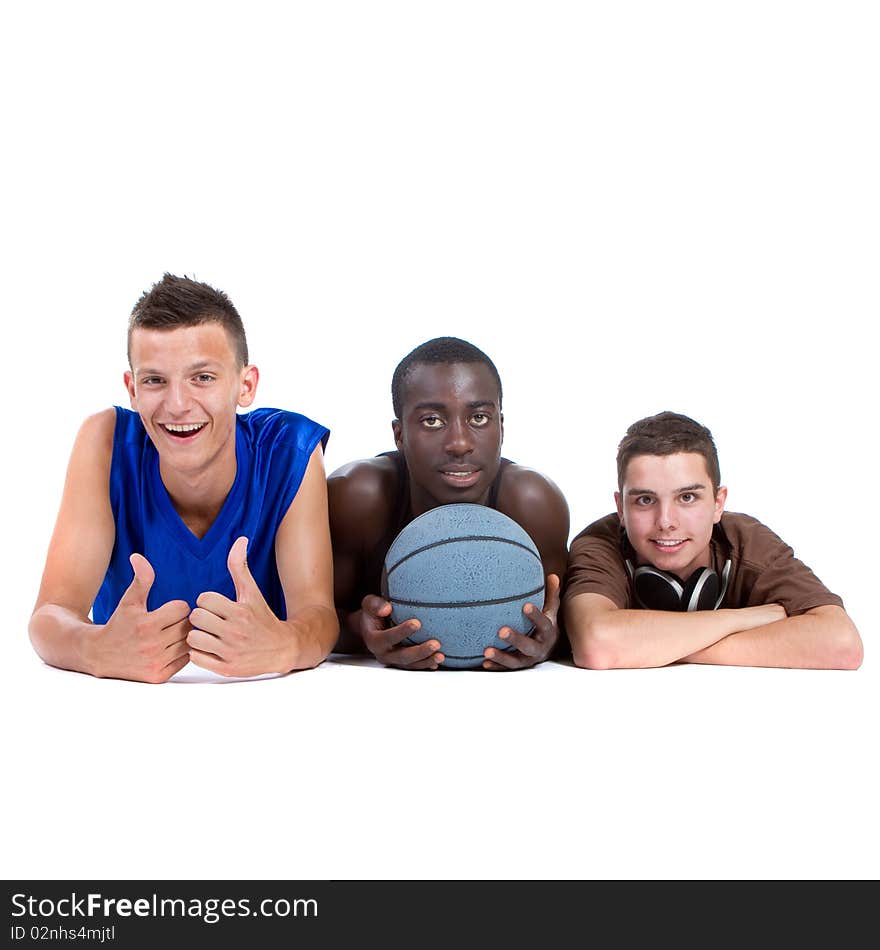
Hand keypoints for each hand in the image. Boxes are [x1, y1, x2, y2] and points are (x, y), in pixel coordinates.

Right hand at [97, 554, 190, 682]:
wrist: (99, 655)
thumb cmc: (119, 623)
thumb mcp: (129, 600)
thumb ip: (141, 579)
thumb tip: (139, 557)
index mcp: (146, 625)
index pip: (183, 609)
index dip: (177, 606)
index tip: (167, 609)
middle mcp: (151, 646)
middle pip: (187, 626)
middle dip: (181, 622)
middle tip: (171, 623)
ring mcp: (156, 663)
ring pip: (188, 643)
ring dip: (183, 638)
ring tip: (171, 634)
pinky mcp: (158, 676)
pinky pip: (185, 660)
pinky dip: (181, 654)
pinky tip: (169, 648)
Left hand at [188, 537, 293, 676]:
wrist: (283, 648)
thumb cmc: (263, 617)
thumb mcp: (252, 592)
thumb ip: (240, 566)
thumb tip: (239, 538)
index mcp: (240, 611)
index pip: (204, 599)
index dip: (208, 601)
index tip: (217, 606)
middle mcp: (235, 632)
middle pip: (196, 617)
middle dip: (202, 618)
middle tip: (212, 621)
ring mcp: (230, 652)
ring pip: (193, 638)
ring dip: (198, 636)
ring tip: (210, 634)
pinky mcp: (226, 668)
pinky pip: (196, 658)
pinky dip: (200, 653)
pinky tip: (211, 648)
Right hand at [358, 595, 443, 669]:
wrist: (370, 627)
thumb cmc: (372, 614)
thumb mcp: (369, 605)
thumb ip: (375, 605)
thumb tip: (387, 608)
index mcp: (374, 640)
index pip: (388, 638)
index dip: (402, 632)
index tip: (417, 623)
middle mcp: (384, 654)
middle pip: (402, 656)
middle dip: (419, 651)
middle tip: (435, 644)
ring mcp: (394, 660)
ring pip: (410, 664)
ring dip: (426, 661)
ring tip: (441, 655)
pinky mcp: (402, 662)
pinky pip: (415, 666)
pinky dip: (426, 665)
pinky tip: (437, 662)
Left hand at [482, 573, 560, 670]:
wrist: (551, 647)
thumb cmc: (547, 624)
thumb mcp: (551, 610)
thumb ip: (551, 595)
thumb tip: (552, 576)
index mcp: (548, 632)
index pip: (543, 623)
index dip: (535, 615)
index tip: (525, 605)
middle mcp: (539, 648)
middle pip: (528, 646)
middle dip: (515, 639)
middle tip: (501, 631)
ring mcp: (528, 659)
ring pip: (515, 661)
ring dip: (501, 657)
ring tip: (486, 651)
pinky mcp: (519, 666)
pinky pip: (507, 668)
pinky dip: (496, 666)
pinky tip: (484, 663)